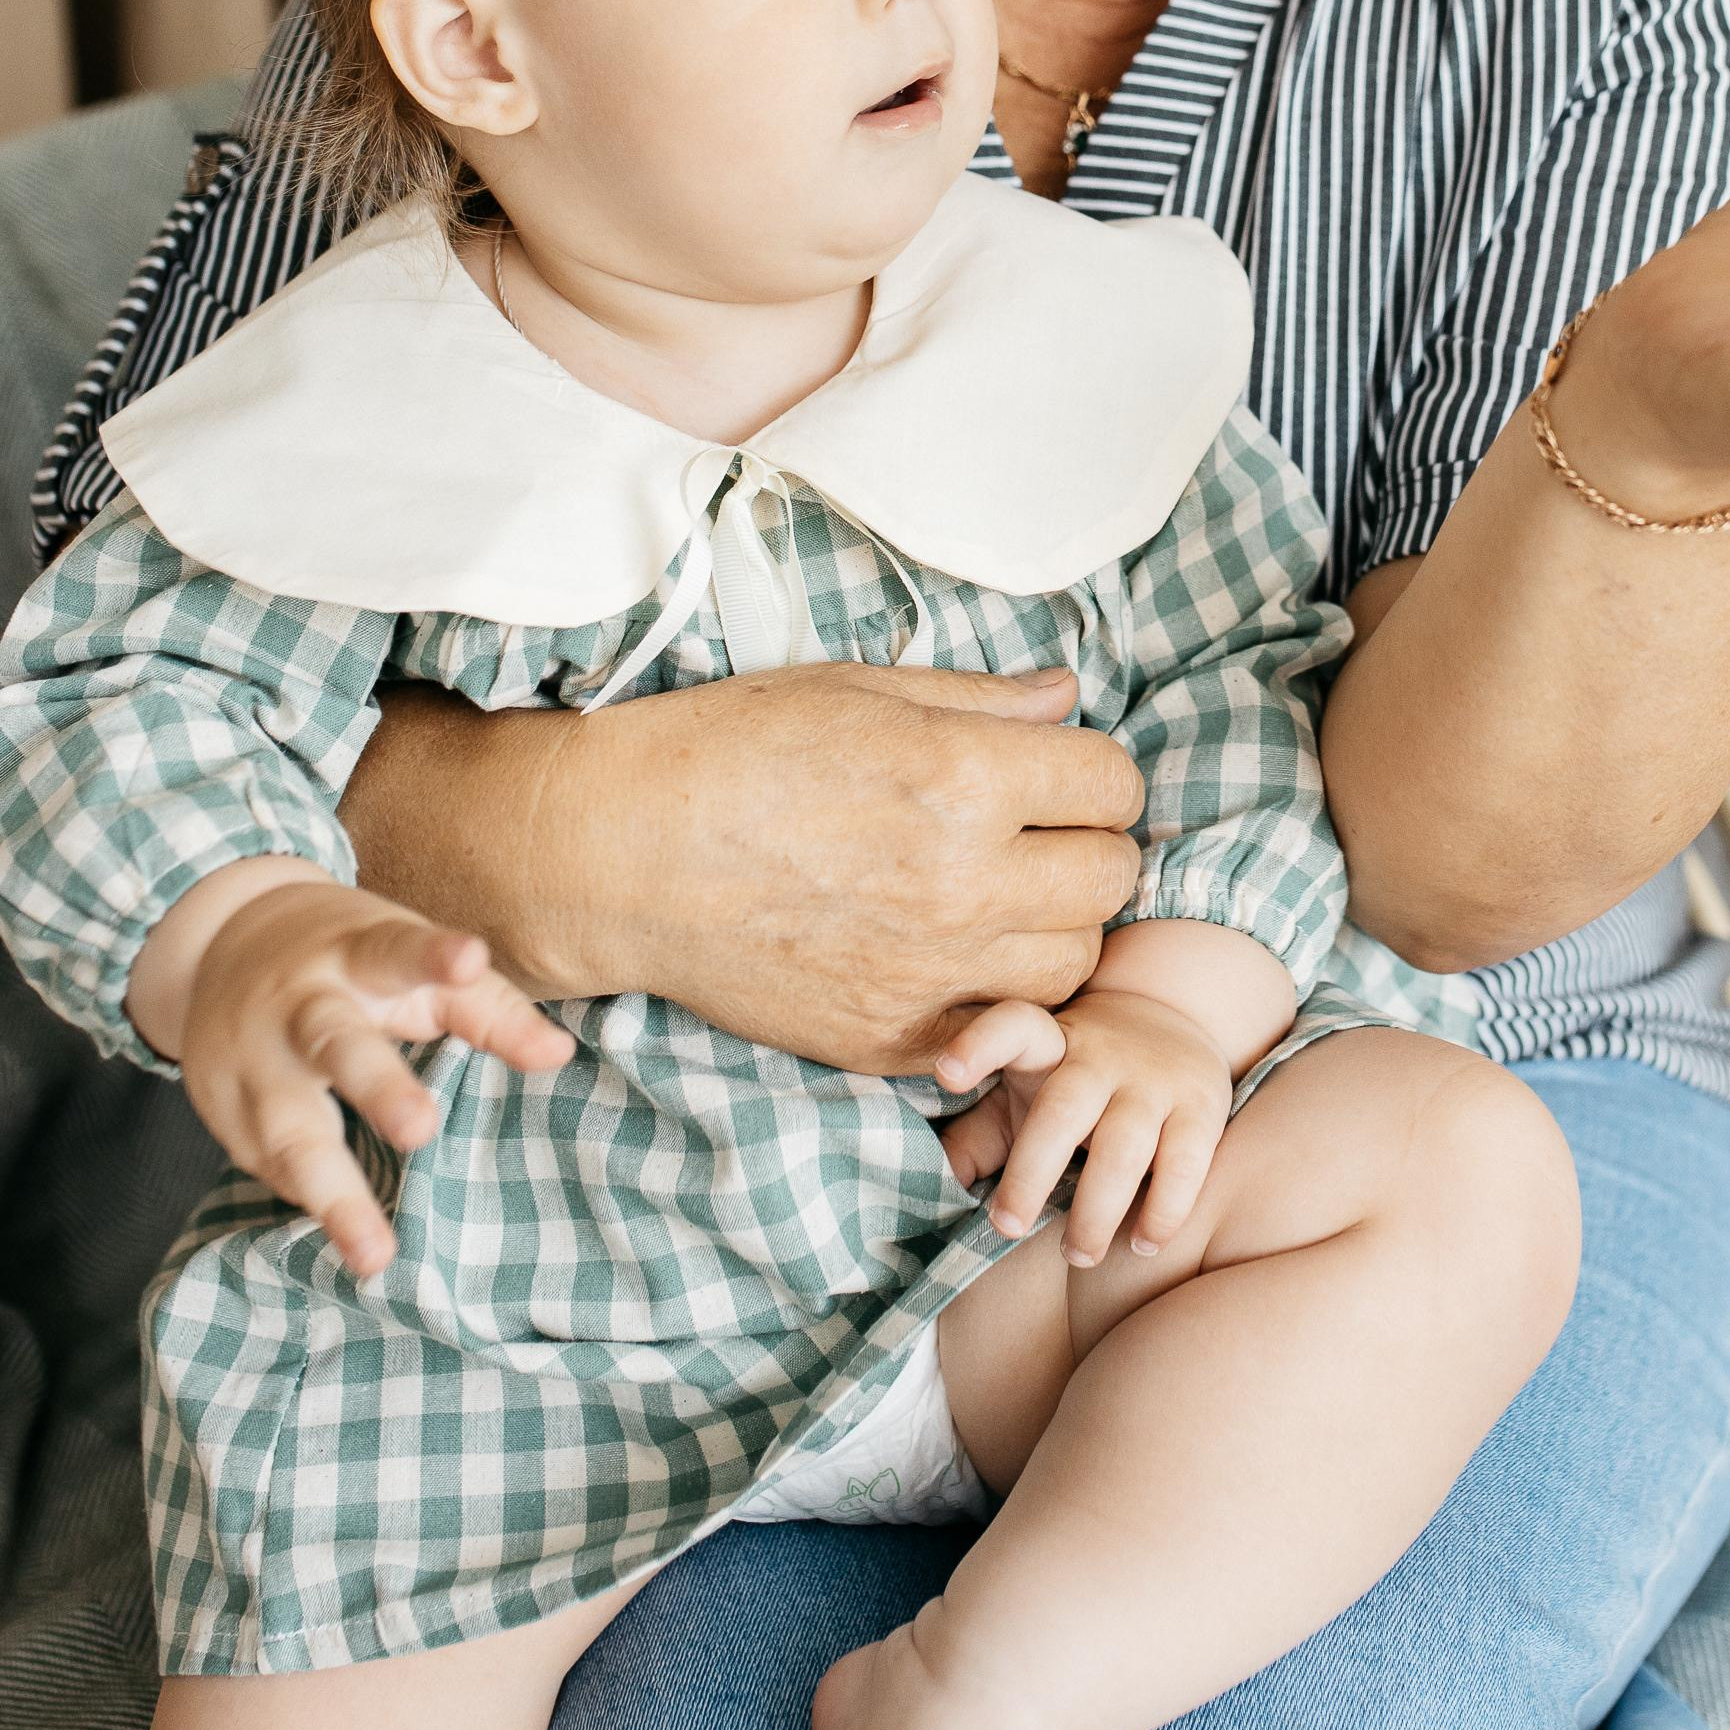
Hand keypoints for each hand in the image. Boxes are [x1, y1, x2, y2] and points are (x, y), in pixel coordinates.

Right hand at [179, 878, 573, 1276]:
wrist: (223, 942)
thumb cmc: (350, 961)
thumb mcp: (410, 960)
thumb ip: (485, 1008)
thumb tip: (559, 1058)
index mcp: (357, 954)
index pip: (398, 950)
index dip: (434, 956)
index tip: (469, 960)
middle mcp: (300, 1005)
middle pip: (336, 1044)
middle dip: (377, 1088)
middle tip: (420, 1128)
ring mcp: (253, 1060)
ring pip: (289, 1130)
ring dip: (333, 1195)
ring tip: (376, 1255)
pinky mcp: (221, 1110)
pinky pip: (267, 1166)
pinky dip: (306, 1201)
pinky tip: (345, 1235)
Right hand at [341, 663, 1145, 1072]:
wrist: (616, 854)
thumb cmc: (728, 749)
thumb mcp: (856, 690)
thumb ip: (978, 698)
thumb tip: (1066, 697)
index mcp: (963, 778)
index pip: (1113, 784)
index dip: (1090, 772)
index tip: (1055, 773)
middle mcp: (962, 883)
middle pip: (1111, 877)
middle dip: (1087, 845)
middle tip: (1036, 832)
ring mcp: (927, 973)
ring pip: (1073, 963)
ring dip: (1055, 926)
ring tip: (1001, 896)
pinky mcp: (887, 1039)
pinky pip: (999, 1027)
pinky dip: (997, 995)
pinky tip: (954, 954)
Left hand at [932, 987, 1233, 1265]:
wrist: (1174, 1016)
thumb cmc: (1077, 1076)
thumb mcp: (1025, 1088)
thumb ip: (979, 1133)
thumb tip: (930, 1184)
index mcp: (1047, 1044)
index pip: (1013, 1027)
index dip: (978, 1046)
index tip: (945, 1074)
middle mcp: (1099, 1056)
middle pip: (1062, 1109)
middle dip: (1031, 1173)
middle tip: (1007, 1228)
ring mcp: (1153, 1081)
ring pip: (1123, 1148)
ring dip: (1096, 1212)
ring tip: (1078, 1255)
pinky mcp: (1200, 1109)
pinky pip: (1184, 1167)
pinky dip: (1163, 1212)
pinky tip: (1143, 1243)